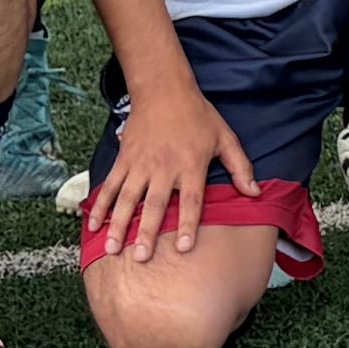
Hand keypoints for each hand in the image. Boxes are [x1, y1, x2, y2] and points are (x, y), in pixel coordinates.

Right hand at [92, 76, 253, 259]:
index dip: (187, 224)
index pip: (191, 200)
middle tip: (140, 258)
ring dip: (118, 224)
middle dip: (146, 232)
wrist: (164, 89)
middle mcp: (164, 168)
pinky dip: (99, 205)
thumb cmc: (198, 116)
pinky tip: (92, 225)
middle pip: (154, 205)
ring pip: (126, 199)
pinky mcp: (124, 159)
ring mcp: (140, 164)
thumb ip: (240, 167)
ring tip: (111, 249)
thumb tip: (256, 193)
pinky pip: (110, 185)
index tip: (183, 248)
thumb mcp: (225, 137)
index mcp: (191, 165)